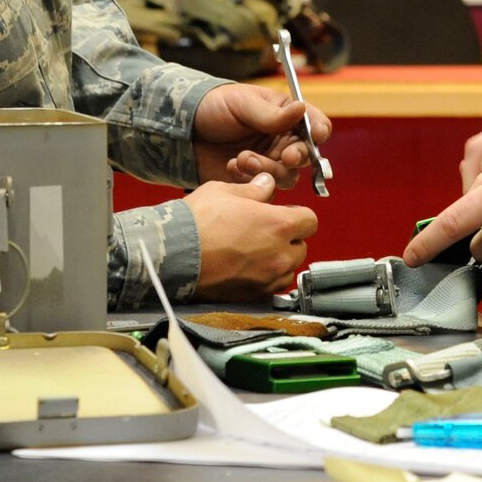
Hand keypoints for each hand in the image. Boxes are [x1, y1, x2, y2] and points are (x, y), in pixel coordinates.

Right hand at [188, 175, 316, 301]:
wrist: (171, 255)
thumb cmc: (196, 221)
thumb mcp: (224, 192)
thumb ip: (253, 190)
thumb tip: (267, 185)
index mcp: (279, 225)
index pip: (310, 220)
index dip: (297, 215)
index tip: (282, 214)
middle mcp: (280, 255)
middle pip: (301, 247)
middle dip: (288, 239)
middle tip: (264, 233)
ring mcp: (267, 279)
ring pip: (287, 269)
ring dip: (278, 261)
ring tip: (253, 252)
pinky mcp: (253, 296)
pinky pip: (270, 287)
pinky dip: (264, 279)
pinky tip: (244, 269)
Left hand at [192, 83, 332, 187]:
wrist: (184, 131)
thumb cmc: (214, 107)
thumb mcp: (242, 103)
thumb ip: (271, 113)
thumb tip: (300, 109)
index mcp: (286, 116)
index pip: (315, 125)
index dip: (319, 131)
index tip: (315, 136)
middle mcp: (282, 141)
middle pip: (306, 156)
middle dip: (296, 157)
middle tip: (284, 155)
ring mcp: (269, 163)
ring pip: (287, 176)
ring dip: (268, 169)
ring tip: (243, 158)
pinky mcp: (253, 181)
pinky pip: (263, 190)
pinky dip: (249, 180)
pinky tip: (232, 166)